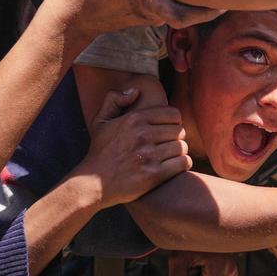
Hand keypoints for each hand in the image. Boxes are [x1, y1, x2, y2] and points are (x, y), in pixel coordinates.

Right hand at [51, 0, 223, 37]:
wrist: (71, 12)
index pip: (186, 14)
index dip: (210, 10)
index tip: (228, 1)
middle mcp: (153, 11)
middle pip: (193, 17)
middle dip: (216, 8)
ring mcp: (151, 16)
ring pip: (185, 14)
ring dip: (203, 4)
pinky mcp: (147, 16)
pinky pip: (174, 10)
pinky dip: (189, 2)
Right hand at [78, 88, 191, 206]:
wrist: (92, 184)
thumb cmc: (99, 152)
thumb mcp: (100, 122)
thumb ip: (114, 100)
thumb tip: (136, 91)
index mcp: (134, 119)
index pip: (173, 114)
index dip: (174, 122)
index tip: (167, 130)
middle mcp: (142, 135)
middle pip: (179, 131)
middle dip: (176, 138)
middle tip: (168, 145)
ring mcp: (149, 155)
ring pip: (182, 147)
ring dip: (179, 152)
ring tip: (170, 156)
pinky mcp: (154, 174)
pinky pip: (183, 162)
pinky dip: (183, 164)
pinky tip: (174, 166)